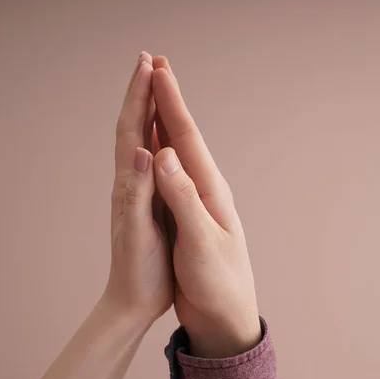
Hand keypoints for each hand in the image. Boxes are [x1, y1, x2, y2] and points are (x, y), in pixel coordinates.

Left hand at [104, 52, 172, 325]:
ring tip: (156, 87)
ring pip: (141, 141)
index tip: (148, 65)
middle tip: (150, 62)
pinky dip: (157, 138)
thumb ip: (138, 193)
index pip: (131, 131)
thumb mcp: (138, 233)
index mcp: (129, 186)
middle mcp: (130, 182)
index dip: (139, 97)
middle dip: (141, 94)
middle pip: (133, 128)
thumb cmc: (138, 271)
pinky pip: (152, 161)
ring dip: (147, 111)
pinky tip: (164, 135)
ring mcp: (138, 191)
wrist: (132, 300)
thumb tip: (140, 150)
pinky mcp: (148, 202)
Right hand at [151, 57, 260, 357]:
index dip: (170, 102)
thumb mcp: (202, 242)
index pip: (187, 137)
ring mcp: (196, 199)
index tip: (157, 69)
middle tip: (155, 64)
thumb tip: (164, 154)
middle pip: (183, 134)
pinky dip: (161, 148)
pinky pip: (171, 170)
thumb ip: (183, 199)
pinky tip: (156, 144)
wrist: (225, 314)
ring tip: (154, 95)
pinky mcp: (187, 214)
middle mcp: (204, 188)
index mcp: (209, 190)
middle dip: (168, 99)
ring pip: (177, 149)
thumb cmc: (217, 282)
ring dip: (164, 118)